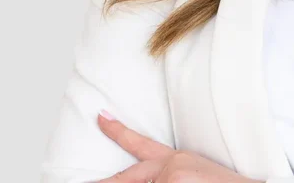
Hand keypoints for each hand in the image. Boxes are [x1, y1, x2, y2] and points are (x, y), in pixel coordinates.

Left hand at [96, 110, 262, 182]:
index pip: (139, 144)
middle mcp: (169, 167)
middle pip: (126, 178)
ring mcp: (171, 178)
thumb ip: (167, 174)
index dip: (117, 131)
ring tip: (191, 181)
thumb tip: (150, 177)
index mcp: (175, 160)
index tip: (100, 117)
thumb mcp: (193, 174)